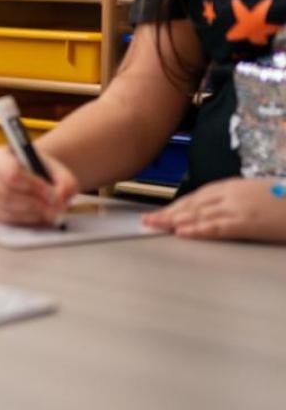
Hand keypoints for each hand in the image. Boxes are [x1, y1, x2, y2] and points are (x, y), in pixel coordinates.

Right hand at [0, 144, 78, 226]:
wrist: (28, 173)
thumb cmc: (38, 169)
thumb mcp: (55, 168)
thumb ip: (64, 181)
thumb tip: (59, 199)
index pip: (11, 172)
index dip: (33, 185)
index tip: (52, 194)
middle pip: (5, 193)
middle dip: (33, 203)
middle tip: (55, 208)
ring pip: (6, 209)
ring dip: (32, 213)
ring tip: (51, 212)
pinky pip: (7, 220)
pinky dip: (27, 220)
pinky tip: (40, 215)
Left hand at [142, 178, 285, 242]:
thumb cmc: (284, 199)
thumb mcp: (255, 193)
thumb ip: (234, 199)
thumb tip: (216, 208)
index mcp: (231, 186)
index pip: (195, 196)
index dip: (176, 205)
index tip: (160, 212)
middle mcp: (229, 194)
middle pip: (192, 204)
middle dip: (168, 212)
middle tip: (147, 220)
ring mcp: (238, 208)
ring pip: (199, 214)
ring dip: (174, 220)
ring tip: (155, 225)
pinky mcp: (248, 223)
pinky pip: (218, 227)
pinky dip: (198, 229)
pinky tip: (182, 233)